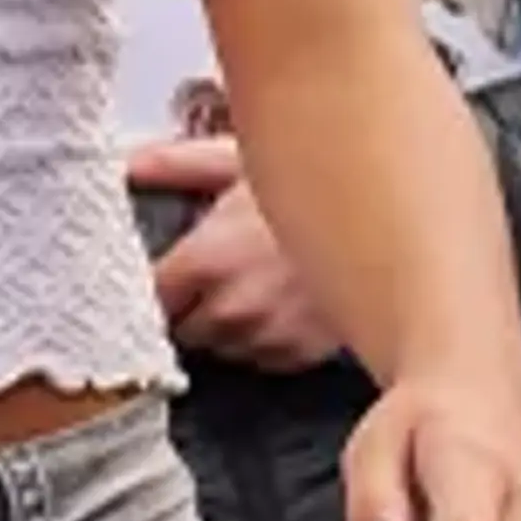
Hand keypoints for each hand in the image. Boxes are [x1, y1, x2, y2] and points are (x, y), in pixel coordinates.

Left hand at [129, 141, 341, 369]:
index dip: (153, 288)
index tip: (162, 278)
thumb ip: (178, 164)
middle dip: (191, 306)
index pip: (148, 298)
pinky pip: (262, 358)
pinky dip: (264, 338)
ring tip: (254, 284)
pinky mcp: (298, 356)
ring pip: (222, 347)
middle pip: (181, 329)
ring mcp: (265, 337)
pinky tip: (279, 304)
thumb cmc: (316, 186)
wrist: (387, 220)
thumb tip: (133, 164)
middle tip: (214, 275)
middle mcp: (230, 307)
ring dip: (228, 325)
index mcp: (205, 260)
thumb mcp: (240, 162)